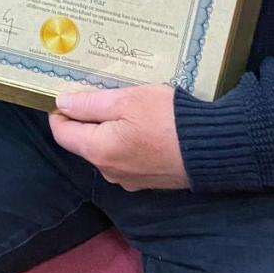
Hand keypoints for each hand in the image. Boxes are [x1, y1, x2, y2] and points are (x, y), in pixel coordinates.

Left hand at [49, 85, 188, 190]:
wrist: (212, 148)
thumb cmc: (167, 119)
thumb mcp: (127, 100)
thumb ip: (90, 104)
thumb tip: (61, 103)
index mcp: (99, 151)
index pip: (62, 133)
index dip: (61, 111)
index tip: (71, 92)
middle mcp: (109, 171)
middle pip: (83, 142)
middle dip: (87, 118)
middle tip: (102, 92)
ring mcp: (129, 179)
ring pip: (105, 149)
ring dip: (108, 128)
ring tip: (125, 105)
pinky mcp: (147, 180)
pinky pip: (125, 157)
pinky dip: (125, 140)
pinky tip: (142, 124)